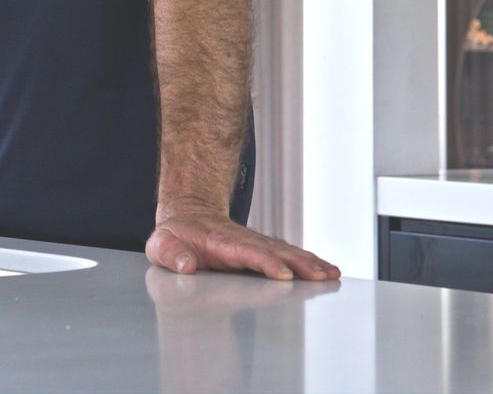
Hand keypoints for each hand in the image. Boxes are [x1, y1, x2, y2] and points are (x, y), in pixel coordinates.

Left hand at [145, 207, 340, 280]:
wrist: (187, 216)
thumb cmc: (174, 236)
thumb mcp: (161, 244)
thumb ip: (170, 253)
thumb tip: (185, 265)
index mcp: (221, 242)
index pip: (247, 252)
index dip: (265, 262)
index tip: (282, 273)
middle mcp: (243, 241)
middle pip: (276, 251)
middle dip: (299, 263)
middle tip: (321, 276)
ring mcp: (255, 244)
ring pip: (287, 252)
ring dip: (310, 263)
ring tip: (331, 274)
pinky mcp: (263, 249)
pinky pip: (288, 254)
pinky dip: (309, 261)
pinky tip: (327, 270)